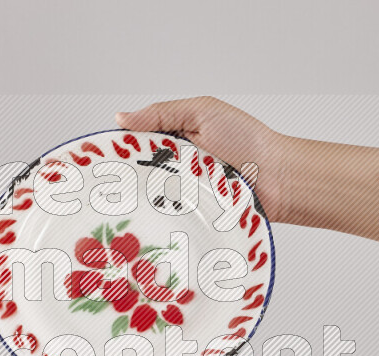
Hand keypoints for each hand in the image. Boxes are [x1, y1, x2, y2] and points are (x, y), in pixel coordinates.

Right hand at [115, 97, 286, 221]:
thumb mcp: (202, 112)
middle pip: (139, 175)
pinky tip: (149, 220)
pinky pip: (171, 219)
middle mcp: (176, 168)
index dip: (118, 151)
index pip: (136, 146)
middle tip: (108, 186)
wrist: (278, 177)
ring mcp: (183, 194)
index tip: (100, 158)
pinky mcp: (192, 217)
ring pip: (151, 200)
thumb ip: (162, 113)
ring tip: (123, 205)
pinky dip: (162, 218)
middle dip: (125, 180)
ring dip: (143, 201)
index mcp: (175, 140)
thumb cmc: (247, 140)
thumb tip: (122, 118)